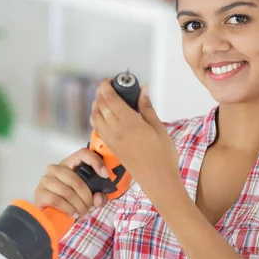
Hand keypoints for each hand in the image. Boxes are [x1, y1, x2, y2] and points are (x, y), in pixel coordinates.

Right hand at [34, 148, 109, 218]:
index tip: (105, 175)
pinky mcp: (39, 193)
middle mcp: (56, 169)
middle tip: (90, 207)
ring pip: (67, 191)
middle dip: (86, 197)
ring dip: (78, 206)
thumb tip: (99, 197)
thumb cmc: (72, 203)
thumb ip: (99, 198)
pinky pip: (57, 200)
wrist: (52, 217)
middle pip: (76, 180)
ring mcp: (46, 180)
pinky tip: (73, 214)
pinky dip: (68, 209)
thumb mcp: (90, 200)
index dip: (95, 162)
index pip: (83, 154)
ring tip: (83, 213)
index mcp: (70, 164)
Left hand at [89, 80, 181, 199]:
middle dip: (101, 92)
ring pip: (95, 116)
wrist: (158, 179)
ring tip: (107, 98)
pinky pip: (97, 128)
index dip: (106, 86)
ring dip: (97, 104)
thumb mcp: (159, 128)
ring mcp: (111, 140)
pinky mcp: (110, 147)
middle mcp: (115, 130)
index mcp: (128, 123)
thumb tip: (143, 89)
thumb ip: (147, 107)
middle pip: (100, 105)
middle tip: (110, 86)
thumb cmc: (162, 155)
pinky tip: (105, 114)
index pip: (110, 99)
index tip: (111, 80)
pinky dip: (97, 117)